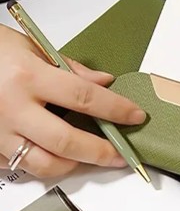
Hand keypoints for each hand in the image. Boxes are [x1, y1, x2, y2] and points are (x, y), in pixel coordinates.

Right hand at [0, 25, 145, 177]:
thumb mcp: (30, 45)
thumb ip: (70, 68)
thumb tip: (104, 84)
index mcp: (27, 76)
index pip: (84, 97)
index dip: (116, 109)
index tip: (135, 116)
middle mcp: (12, 107)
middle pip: (67, 141)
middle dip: (101, 152)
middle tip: (121, 154)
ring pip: (42, 164)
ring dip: (74, 165)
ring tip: (92, 159)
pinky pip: (20, 165)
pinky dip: (42, 165)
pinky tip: (57, 156)